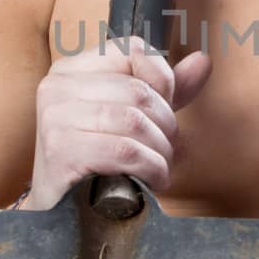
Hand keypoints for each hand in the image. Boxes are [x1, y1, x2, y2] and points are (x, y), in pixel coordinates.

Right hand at [27, 33, 211, 207]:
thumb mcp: (130, 116)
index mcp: (70, 69)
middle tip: (165, 149)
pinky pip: (126, 151)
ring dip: (160, 151)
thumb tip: (203, 61)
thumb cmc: (94, 159)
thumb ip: (163, 89)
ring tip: (159, 166)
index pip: (132, 49)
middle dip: (165, 125)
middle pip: (139, 91)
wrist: (60, 208)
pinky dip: (151, 168)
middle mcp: (57, 87)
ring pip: (135, 121)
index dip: (162, 80)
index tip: (164, 111)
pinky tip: (152, 179)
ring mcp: (55, 118)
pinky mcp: (61, 151)